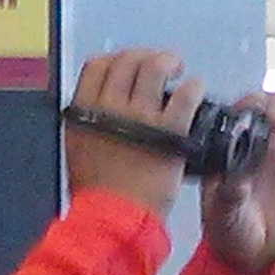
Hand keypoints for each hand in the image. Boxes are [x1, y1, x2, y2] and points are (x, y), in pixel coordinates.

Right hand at [65, 50, 197, 220]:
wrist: (115, 218)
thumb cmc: (96, 193)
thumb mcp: (78, 149)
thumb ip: (90, 122)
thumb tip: (101, 105)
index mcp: (84, 110)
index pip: (97, 65)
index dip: (116, 59)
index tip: (127, 64)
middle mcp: (110, 106)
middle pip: (128, 60)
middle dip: (147, 56)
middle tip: (160, 65)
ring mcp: (141, 116)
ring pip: (156, 66)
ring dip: (170, 61)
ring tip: (178, 70)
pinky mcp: (170, 129)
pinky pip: (187, 93)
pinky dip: (194, 86)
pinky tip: (196, 90)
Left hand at [200, 94, 274, 274]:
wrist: (254, 250)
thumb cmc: (229, 231)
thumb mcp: (224, 216)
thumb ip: (230, 198)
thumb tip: (237, 181)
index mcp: (222, 152)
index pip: (232, 119)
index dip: (243, 109)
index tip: (254, 112)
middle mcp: (245, 144)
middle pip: (257, 109)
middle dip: (267, 104)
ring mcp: (270, 148)